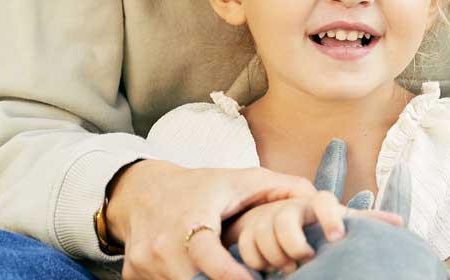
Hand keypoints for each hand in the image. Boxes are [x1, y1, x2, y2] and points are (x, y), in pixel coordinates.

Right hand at [104, 159, 319, 279]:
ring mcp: (144, 262)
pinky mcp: (133, 274)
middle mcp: (163, 242)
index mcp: (192, 217)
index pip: (209, 257)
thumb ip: (280, 188)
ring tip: (223, 276)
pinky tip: (197, 276)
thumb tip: (316, 198)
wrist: (144, 191)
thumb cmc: (201, 188)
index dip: (230, 276)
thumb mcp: (240, 180)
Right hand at [224, 190, 403, 275]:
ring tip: (287, 267)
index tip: (338, 239)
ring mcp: (266, 218)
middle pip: (285, 221)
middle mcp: (290, 208)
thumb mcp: (339, 219)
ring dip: (275, 256)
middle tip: (303, 259)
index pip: (323, 200)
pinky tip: (266, 268)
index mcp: (314, 203)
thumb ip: (365, 220)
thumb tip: (401, 223)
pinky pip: (247, 248)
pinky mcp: (247, 232)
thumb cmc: (316, 224)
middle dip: (292, 244)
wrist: (274, 218)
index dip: (330, 217)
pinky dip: (256, 261)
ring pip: (264, 235)